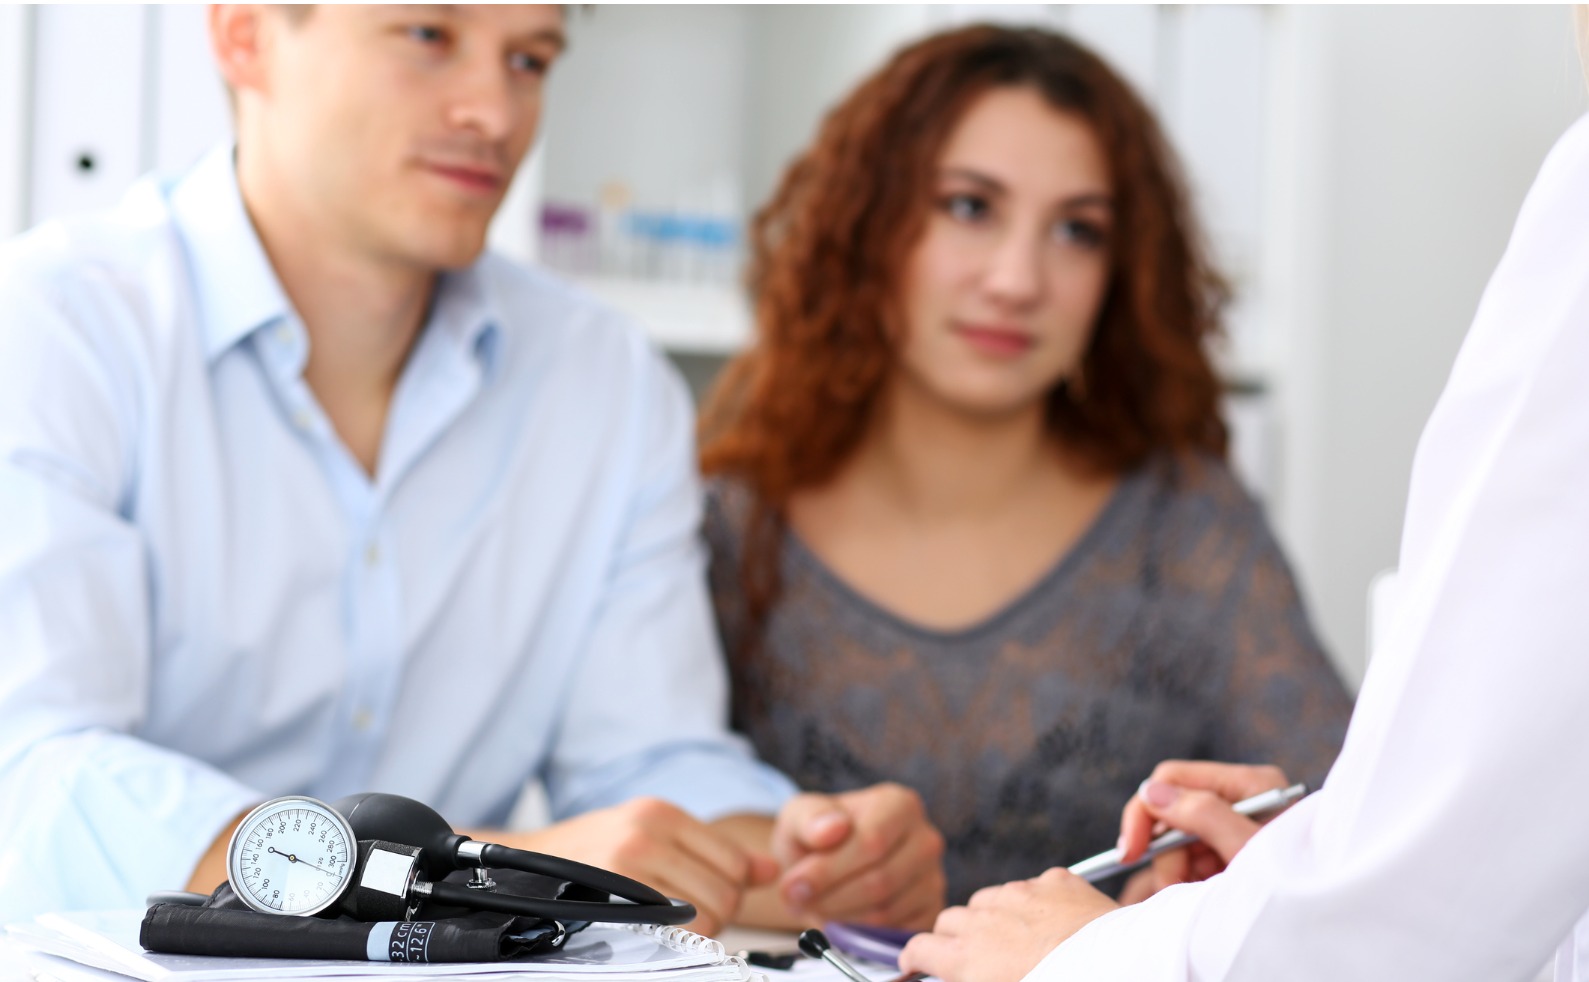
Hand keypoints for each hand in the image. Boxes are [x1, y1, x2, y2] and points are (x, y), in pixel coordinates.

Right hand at [476, 797, 778, 935]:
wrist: (526, 868)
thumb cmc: (594, 855)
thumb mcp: (653, 836)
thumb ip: (715, 851)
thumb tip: (771, 870)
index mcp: (662, 812)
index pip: (733, 862)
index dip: (730, 890)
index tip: (709, 899)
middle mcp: (647, 832)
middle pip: (724, 892)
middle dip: (717, 915)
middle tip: (688, 918)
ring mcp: (628, 863)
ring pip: (704, 915)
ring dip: (697, 931)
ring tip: (669, 924)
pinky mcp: (613, 895)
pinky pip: (674, 931)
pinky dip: (675, 940)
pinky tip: (656, 931)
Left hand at [772, 782, 944, 928]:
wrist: (827, 863)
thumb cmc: (817, 836)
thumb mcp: (801, 816)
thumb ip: (810, 819)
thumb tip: (832, 829)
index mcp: (900, 805)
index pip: (872, 842)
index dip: (828, 871)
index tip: (794, 885)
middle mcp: (925, 840)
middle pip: (880, 881)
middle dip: (831, 898)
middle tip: (799, 901)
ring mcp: (932, 879)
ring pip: (886, 912)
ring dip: (841, 918)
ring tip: (815, 906)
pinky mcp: (930, 912)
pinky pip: (894, 934)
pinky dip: (860, 935)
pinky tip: (839, 918)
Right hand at [899, 869, 1117, 981]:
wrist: (1124, 972)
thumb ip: (974, 978)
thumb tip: (965, 974)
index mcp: (968, 958)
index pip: (919, 948)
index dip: (915, 958)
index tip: (917, 962)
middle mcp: (987, 920)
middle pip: (949, 918)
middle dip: (953, 936)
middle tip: (972, 955)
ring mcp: (1022, 894)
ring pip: (989, 899)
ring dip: (993, 916)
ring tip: (1018, 940)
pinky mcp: (1056, 881)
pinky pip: (1033, 886)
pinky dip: (1035, 902)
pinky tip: (1054, 923)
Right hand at [1115, 760, 1290, 900]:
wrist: (1327, 934)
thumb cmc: (1297, 887)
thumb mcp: (1248, 851)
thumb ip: (1202, 815)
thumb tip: (1152, 791)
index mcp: (1251, 785)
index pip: (1174, 778)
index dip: (1146, 810)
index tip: (1130, 850)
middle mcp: (1242, 800)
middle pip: (1172, 811)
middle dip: (1166, 852)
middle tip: (1171, 888)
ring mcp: (1235, 827)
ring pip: (1177, 841)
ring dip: (1177, 872)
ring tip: (1198, 897)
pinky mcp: (1230, 853)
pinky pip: (1189, 860)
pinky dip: (1187, 881)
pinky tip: (1203, 896)